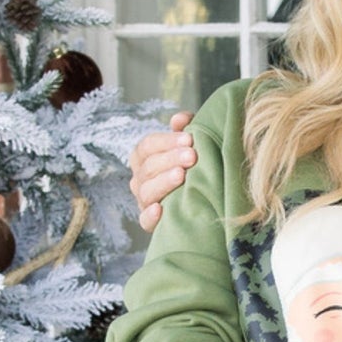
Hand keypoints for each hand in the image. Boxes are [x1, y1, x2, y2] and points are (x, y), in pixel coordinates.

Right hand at [129, 111, 196, 231]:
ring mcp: (143, 201)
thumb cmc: (192, 166)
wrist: (202, 200)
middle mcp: (140, 179)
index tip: (189, 139)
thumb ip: (184, 129)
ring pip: (146, 191)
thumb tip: (179, 119)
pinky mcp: (150, 223)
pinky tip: (160, 210)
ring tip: (182, 175)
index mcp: (144, 157)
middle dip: (170, 159)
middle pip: (148, 167)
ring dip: (163, 182)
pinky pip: (144, 221)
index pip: (147, 146)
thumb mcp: (189, 145)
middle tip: (192, 156)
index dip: (166, 141)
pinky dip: (150, 216)